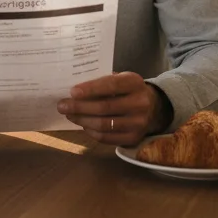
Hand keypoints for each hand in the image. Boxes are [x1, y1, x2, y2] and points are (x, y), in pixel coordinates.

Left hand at [56, 72, 172, 146]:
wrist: (154, 107)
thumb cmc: (128, 90)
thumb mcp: (121, 79)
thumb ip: (102, 82)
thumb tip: (74, 91)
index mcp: (134, 82)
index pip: (110, 85)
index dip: (90, 89)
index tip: (72, 92)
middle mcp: (140, 103)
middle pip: (104, 107)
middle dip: (79, 107)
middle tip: (62, 106)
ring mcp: (138, 123)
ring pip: (103, 125)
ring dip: (82, 120)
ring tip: (69, 115)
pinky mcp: (134, 138)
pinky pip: (106, 138)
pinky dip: (91, 132)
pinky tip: (83, 124)